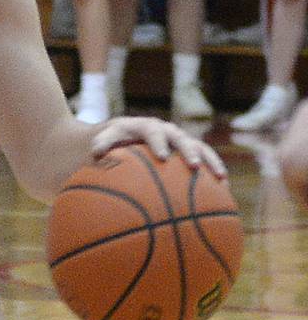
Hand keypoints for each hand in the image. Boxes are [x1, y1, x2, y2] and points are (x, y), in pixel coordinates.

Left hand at [89, 116, 226, 178]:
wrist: (114, 139)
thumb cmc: (105, 144)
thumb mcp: (98, 142)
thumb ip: (99, 145)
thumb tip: (95, 154)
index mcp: (141, 126)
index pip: (151, 130)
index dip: (158, 141)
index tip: (162, 156)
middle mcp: (163, 131)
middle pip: (179, 137)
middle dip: (187, 150)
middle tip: (192, 165)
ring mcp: (177, 141)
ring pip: (198, 148)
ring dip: (209, 161)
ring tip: (221, 178)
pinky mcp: (186, 153)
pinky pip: (203, 162)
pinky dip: (212, 174)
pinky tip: (224, 193)